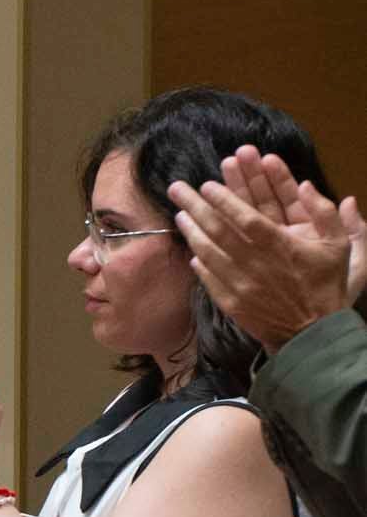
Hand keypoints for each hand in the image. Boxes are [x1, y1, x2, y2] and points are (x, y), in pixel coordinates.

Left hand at [169, 146, 366, 351]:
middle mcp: (254, 263)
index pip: (244, 216)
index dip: (223, 199)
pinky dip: (199, 263)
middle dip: (194, 206)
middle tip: (175, 189)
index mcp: (279, 245)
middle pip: (217, 229)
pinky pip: (208, 278)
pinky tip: (191, 251)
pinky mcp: (231, 303)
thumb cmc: (327, 285)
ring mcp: (239, 284)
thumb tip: (307, 185)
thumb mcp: (339, 245)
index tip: (206, 185)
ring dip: (191, 232)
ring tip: (179, 215)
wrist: (313, 332)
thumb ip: (325, 212)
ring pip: (207, 253)